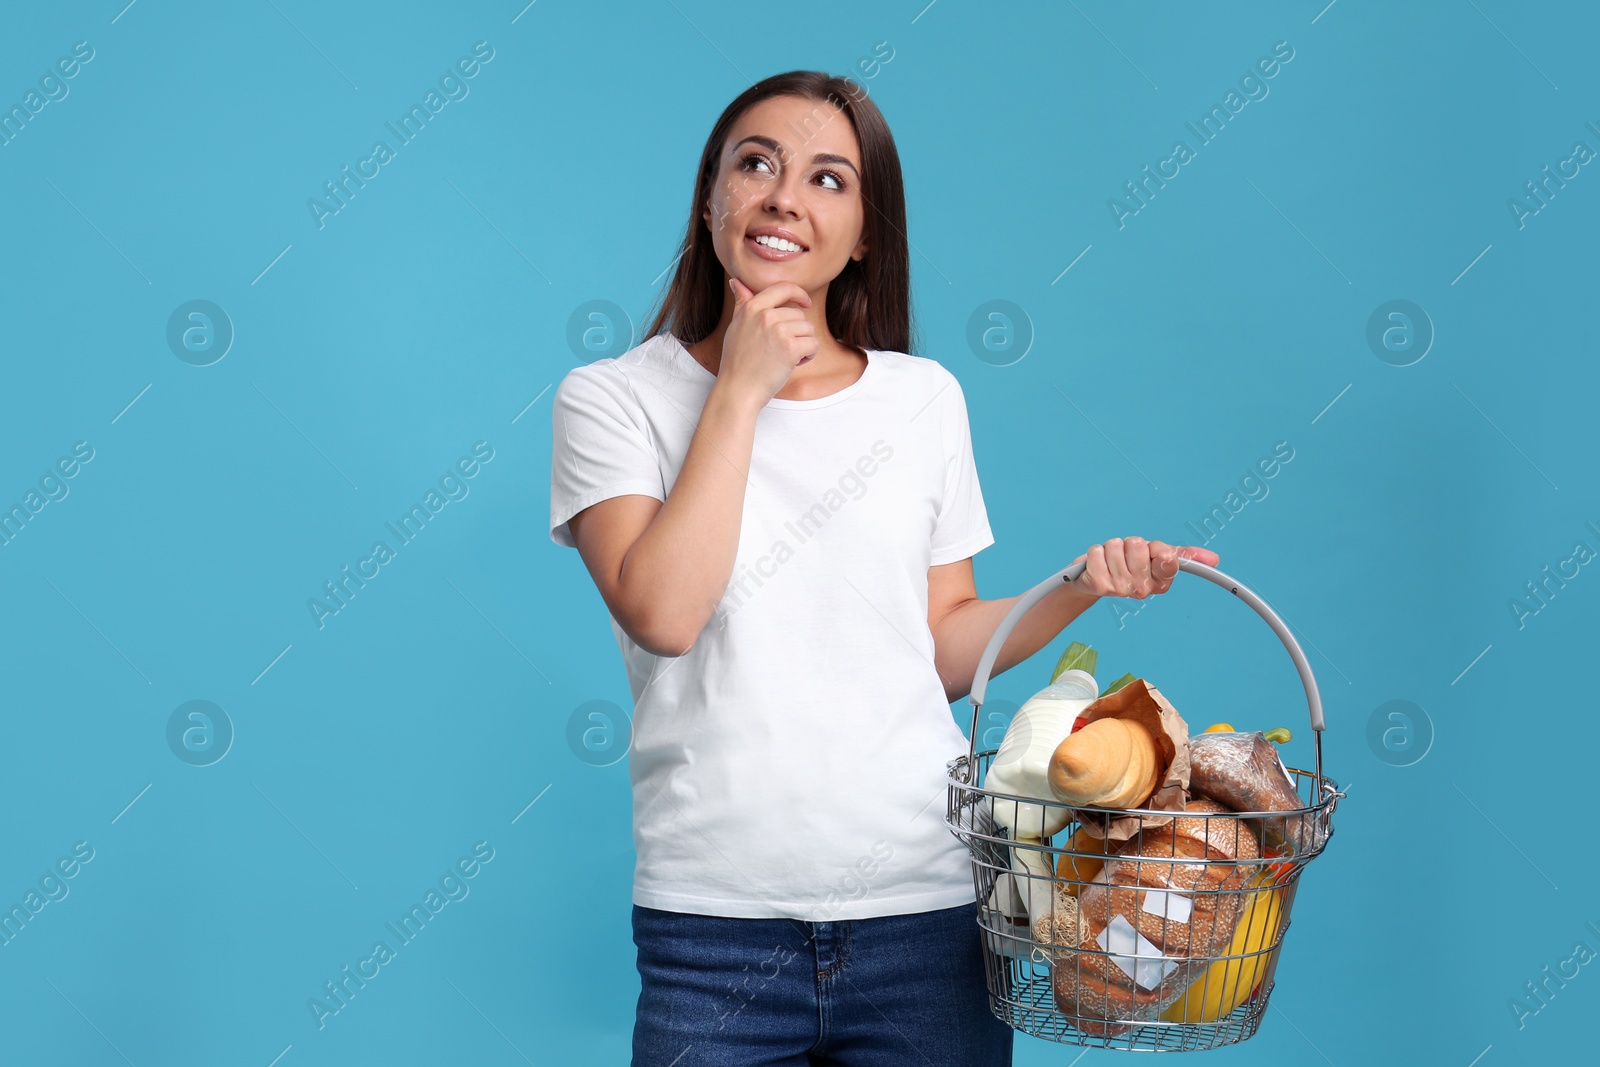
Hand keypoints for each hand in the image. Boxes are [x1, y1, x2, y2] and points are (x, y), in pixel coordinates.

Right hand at [717, 277, 819, 403]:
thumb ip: (742, 303)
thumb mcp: (736, 326)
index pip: (783, 287)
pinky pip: (813, 344)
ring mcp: (778, 331)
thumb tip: (736, 281)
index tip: (805, 303)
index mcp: (752, 308)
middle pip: (799, 314)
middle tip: (783, 350)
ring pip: (808, 329)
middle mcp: (765, 316)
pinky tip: (795, 363)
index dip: (799, 293)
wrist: (738, 389)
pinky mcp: (790, 348)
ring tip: (787, 357)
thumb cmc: (737, 361)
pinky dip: (809, 355)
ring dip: (804, 344)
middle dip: (798, 332)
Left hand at [1068, 537, 1218, 597]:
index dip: (1156, 549)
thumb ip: (1184, 554)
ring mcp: (1120, 589)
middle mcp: (1142, 589)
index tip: (1151, 553)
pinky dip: (1095, 552)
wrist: (1094, 580)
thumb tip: (1214, 559)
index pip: (1168, 557)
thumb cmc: (1128, 564)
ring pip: (1116, 546)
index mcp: (1161, 581)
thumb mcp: (1157, 556)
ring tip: (1111, 561)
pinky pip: (1097, 551)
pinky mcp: (1099, 584)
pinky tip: (1097, 565)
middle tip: (1126, 557)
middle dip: (1129, 545)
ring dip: (1110, 548)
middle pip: (1138, 545)